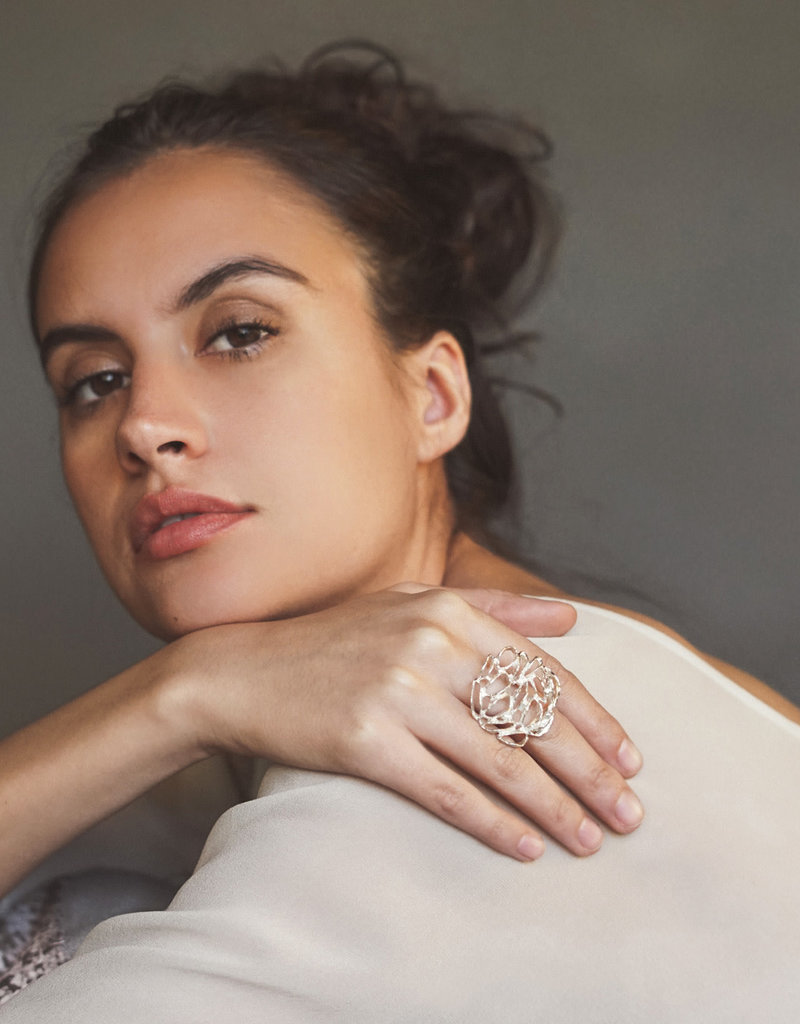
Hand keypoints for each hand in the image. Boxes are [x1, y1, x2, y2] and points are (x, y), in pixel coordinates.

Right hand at [168, 586, 642, 859]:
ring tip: (591, 840)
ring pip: (500, 761)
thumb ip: (495, 608)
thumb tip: (570, 619)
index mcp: (448, 610)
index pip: (543, 673)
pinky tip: (526, 847)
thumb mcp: (412, 605)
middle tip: (630, 814)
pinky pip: (447, 791)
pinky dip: (494, 823)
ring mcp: (398, 691)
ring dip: (554, 808)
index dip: (595, 722)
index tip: (630, 760)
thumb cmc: (335, 642)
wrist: (244, 672)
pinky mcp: (367, 740)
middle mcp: (429, 644)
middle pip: (533, 719)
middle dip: (591, 772)